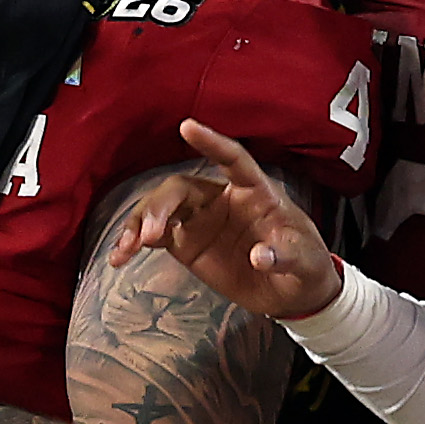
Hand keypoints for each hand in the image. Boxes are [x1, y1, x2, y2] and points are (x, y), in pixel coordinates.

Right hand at [114, 124, 344, 319]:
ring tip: (126, 250)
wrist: (291, 296)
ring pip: (161, 207)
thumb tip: (260, 256)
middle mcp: (222, 199)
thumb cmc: (304, 266)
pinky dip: (133, 243)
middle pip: (181, 187)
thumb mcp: (305, 262)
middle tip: (150, 234)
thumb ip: (285, 256)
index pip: (232, 159)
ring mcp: (201, 220)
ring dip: (139, 222)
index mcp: (255, 192)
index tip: (186, 126)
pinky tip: (119, 257)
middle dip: (160, 205)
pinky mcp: (186, 244)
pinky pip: (154, 235)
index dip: (211, 143)